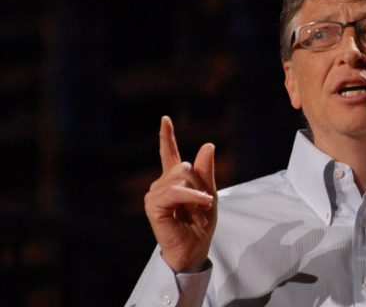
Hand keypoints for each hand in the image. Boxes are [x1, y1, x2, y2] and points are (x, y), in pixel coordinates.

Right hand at [144, 116, 217, 272]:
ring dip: (198, 195)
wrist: (195, 248)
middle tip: (203, 205)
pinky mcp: (154, 205)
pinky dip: (192, 197)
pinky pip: (176, 191)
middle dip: (200, 185)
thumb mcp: (209, 192)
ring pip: (181, 177)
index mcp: (174, 181)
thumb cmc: (201, 224)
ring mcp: (155, 194)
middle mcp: (161, 184)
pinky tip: (202, 204)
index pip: (169, 153)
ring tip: (200, 211)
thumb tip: (208, 144)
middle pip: (185, 166)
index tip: (165, 119)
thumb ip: (207, 170)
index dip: (167, 136)